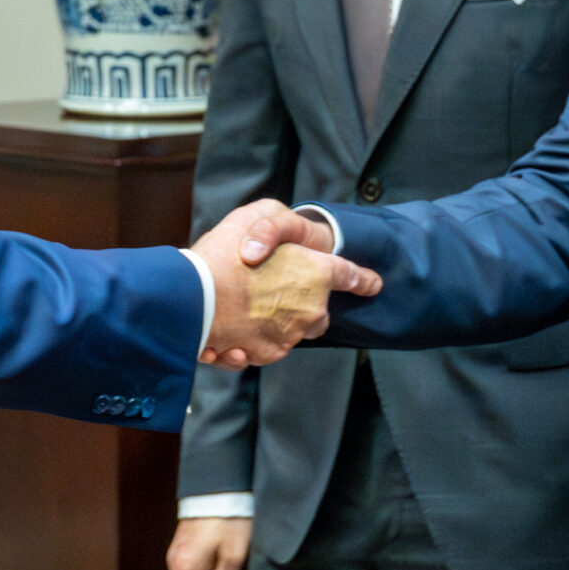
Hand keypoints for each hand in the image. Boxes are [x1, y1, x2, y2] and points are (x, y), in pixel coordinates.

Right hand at [193, 201, 378, 367]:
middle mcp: (311, 308)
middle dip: (302, 304)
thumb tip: (274, 243)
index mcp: (317, 272)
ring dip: (271, 321)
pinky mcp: (268, 353)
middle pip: (318, 311)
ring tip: (238, 309)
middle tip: (270, 291)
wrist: (194, 296)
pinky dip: (251, 341)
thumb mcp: (255, 216)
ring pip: (291, 330)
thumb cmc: (224, 252)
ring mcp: (291, 334)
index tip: (373, 283)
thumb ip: (275, 226)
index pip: (350, 275)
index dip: (362, 279)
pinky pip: (266, 348)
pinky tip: (228, 330)